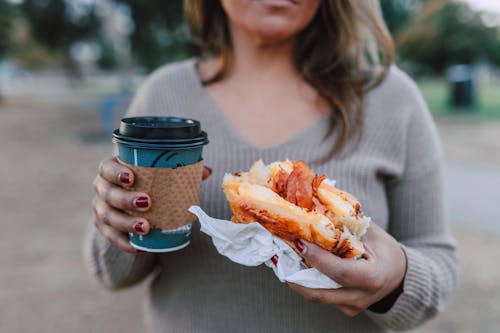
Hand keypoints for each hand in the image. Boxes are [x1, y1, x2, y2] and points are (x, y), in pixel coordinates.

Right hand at [92, 156, 211, 252]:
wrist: (130, 203)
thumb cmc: (147, 182)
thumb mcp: (159, 174)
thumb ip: (180, 171)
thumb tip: (207, 171)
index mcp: (112, 170)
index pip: (106, 168)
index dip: (115, 172)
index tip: (132, 178)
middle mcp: (102, 188)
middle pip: (107, 194)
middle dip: (125, 199)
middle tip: (147, 203)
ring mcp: (100, 209)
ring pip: (107, 217)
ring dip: (125, 223)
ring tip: (146, 227)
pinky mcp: (104, 228)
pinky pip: (111, 238)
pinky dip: (125, 243)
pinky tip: (140, 246)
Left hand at [286, 222, 406, 316]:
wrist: (398, 276)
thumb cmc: (384, 250)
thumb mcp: (371, 233)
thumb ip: (347, 222)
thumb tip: (318, 201)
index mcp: (373, 277)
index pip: (339, 271)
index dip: (317, 258)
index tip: (299, 242)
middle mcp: (361, 297)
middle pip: (320, 292)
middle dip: (295, 274)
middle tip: (277, 254)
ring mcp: (352, 307)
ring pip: (316, 296)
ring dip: (295, 279)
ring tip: (278, 260)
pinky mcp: (344, 309)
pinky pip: (320, 296)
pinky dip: (305, 282)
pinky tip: (292, 266)